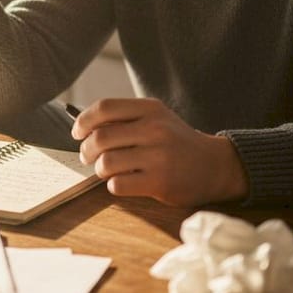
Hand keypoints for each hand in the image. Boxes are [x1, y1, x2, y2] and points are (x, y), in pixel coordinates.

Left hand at [72, 98, 247, 206]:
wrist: (215, 165)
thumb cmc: (177, 142)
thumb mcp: (157, 119)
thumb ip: (125, 119)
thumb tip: (84, 128)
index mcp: (150, 109)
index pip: (104, 107)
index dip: (83, 121)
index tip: (77, 132)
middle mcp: (155, 129)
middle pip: (100, 138)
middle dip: (86, 150)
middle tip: (88, 157)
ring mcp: (158, 156)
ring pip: (106, 163)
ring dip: (100, 170)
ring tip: (107, 171)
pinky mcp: (160, 182)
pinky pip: (118, 185)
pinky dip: (114, 185)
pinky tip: (123, 182)